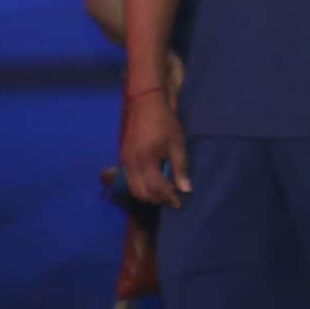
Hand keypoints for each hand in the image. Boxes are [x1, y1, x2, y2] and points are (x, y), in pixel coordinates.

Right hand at [117, 81, 188, 205]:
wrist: (144, 104)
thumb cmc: (164, 122)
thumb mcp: (177, 144)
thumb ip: (180, 168)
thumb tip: (186, 190)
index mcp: (145, 160)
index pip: (155, 188)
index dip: (168, 198)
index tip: (180, 204)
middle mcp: (131, 164)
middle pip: (141, 193)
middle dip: (157, 200)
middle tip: (173, 200)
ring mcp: (124, 162)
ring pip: (133, 189)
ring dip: (148, 195)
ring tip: (165, 194)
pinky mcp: (123, 159)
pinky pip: (129, 180)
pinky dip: (141, 187)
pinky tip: (154, 184)